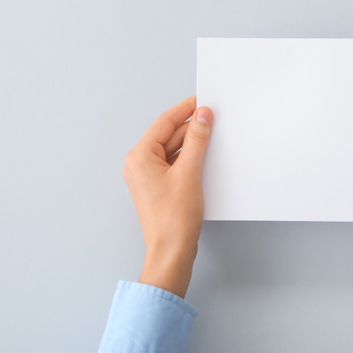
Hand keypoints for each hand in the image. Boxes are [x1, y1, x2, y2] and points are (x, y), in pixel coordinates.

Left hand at [122, 96, 213, 297]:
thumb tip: (202, 116)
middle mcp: (139, 164)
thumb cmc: (173, 219)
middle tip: (213, 118)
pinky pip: (174, 164)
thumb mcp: (189, 172)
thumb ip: (197, 140)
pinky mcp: (159, 188)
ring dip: (192, 144)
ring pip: (172, 150)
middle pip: (168, 136)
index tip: (202, 101)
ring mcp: (148, 177)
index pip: (164, 123)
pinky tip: (205, 157)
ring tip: (213, 137)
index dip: (185, 110)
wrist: (171, 251)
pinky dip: (189, 159)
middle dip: (191, 128)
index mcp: (140, 156)